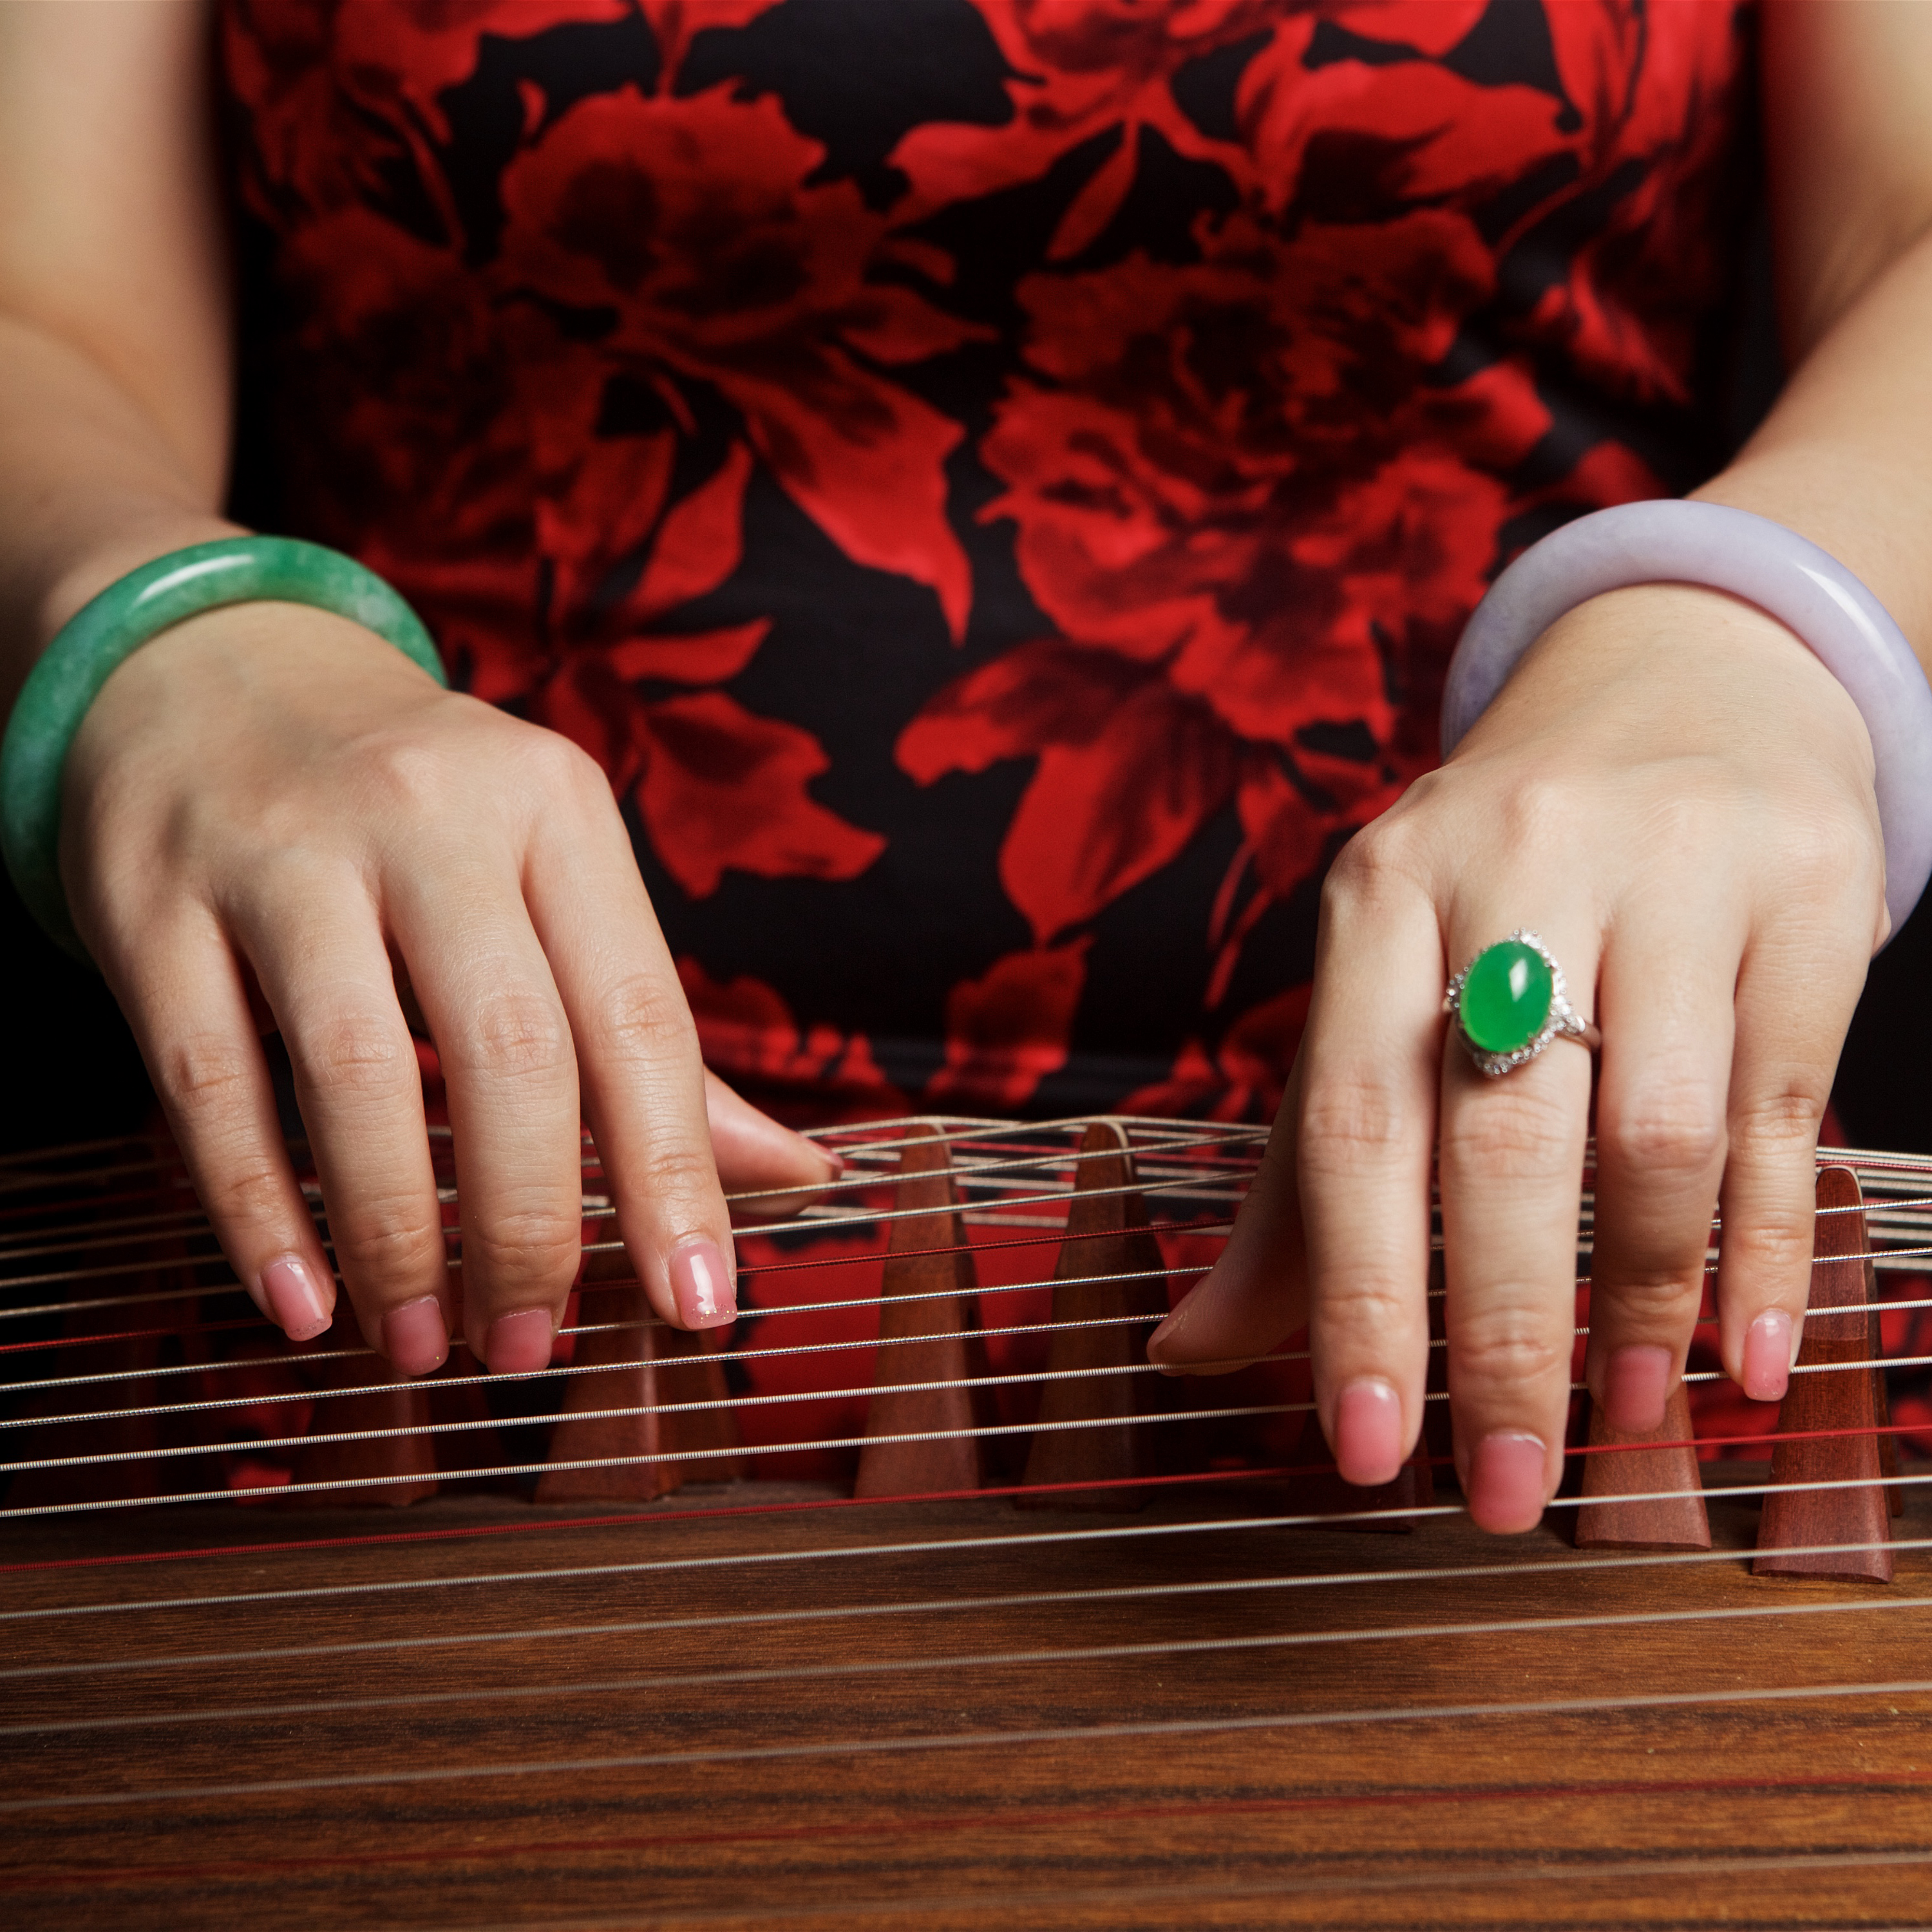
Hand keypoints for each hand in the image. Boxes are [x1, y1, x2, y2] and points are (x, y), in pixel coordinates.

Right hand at [61, 600, 835, 1373]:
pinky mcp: (154, 899)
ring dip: (400, 1238)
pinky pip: (211, 1082)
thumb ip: (653, 1035)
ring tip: (422, 1344)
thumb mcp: (551, 877)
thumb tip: (791, 1174)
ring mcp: (283, 851)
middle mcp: (431, 816)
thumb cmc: (423, 815)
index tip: (699, 1302)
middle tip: (532, 1346)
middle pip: (509, 1051)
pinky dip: (258, 1213)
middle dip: (533, 1226)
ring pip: (357, 1074)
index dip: (676, 1174)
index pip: (639, 1015)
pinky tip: (302, 1303)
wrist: (211, 673)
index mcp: (556, 809)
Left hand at [1148, 583, 1885, 1530]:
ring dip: (1635, 1303)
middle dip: (1498, 1341)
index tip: (1362, 1453)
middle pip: (1500, 1144)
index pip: (1352, 1124)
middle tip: (1502, 1492)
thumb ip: (1299, 1176)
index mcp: (1378, 895)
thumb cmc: (1498, 882)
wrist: (1678, 687)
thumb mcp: (1379, 989)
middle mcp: (1513, 865)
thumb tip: (1184, 1349)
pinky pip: (1779, 1107)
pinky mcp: (1805, 887)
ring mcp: (1669, 867)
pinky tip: (1741, 1354)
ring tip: (1616, 1420)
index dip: (1355, 1300)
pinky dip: (1760, 1249)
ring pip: (1652, 1133)